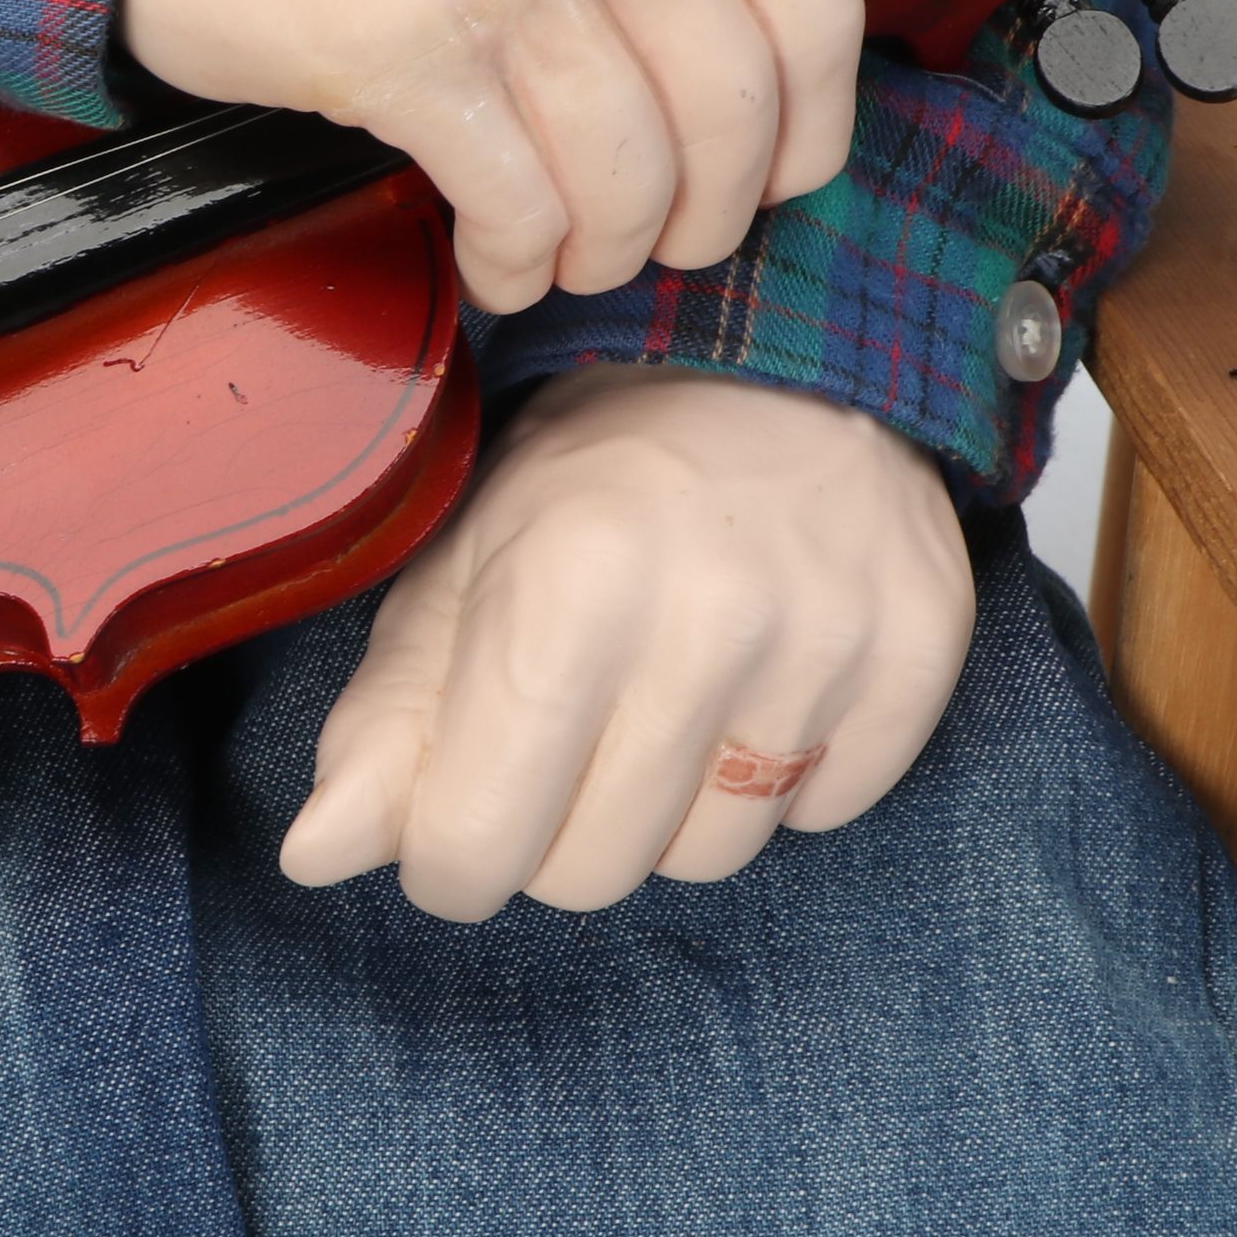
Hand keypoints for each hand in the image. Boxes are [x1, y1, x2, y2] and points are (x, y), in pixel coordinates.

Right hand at [120, 0, 941, 312]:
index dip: (814, 116)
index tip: (777, 167)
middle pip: (735, 103)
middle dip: (711, 208)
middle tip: (665, 235)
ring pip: (634, 169)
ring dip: (610, 246)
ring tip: (566, 246)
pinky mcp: (402, 43)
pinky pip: (520, 200)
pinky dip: (515, 258)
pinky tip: (493, 252)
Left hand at [276, 367, 974, 918]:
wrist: (776, 363)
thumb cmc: (592, 477)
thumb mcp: (462, 567)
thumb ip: (386, 721)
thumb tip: (317, 856)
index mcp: (561, 583)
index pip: (477, 840)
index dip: (448, 860)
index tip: (455, 823)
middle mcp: (704, 614)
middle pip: (592, 872)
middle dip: (553, 833)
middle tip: (565, 735)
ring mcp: (827, 636)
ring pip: (709, 859)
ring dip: (666, 810)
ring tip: (662, 696)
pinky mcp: (920, 651)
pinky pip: (826, 811)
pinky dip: (782, 776)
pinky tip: (757, 681)